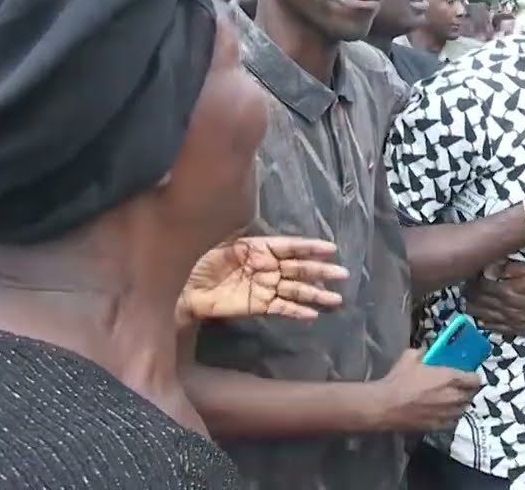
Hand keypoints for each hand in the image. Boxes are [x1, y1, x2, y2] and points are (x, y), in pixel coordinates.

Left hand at [178, 236, 346, 324]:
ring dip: (315, 294)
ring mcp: (264, 287)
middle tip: (342, 274)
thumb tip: (251, 210)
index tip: (331, 249)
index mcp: (259, 248)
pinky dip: (297, 311)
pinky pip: (282, 308)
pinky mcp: (258, 306)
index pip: (290, 246)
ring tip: (335, 299)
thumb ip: (240, 232)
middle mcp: (266, 267)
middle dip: (320, 271)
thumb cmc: (198, 260)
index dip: (310, 248)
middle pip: (299, 269)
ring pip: (296, 290)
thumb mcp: (218, 240)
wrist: (182, 289)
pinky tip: (312, 314)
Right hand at [375, 348, 479, 430]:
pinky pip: (452, 422)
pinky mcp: (439, 427)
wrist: (385, 406)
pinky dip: (451, 417)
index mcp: (450, 377)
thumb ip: (423, 352)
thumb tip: (426, 351)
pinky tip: (443, 413)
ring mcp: (447, 413)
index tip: (468, 375)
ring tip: (451, 400)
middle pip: (471, 395)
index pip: (474, 379)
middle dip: (467, 390)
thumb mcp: (409, 357)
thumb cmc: (399, 380)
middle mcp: (453, 396)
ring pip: (463, 409)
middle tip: (459, 387)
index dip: (473, 377)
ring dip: (460, 404)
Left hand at [466, 262, 524, 336]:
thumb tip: (488, 269)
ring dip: (474, 310)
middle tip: (464, 289)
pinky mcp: (521, 330)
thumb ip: (508, 269)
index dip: (472, 281)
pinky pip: (498, 329)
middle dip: (470, 296)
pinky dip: (487, 324)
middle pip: (481, 303)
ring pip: (486, 317)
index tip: (468, 276)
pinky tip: (482, 321)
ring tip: (467, 304)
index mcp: (508, 291)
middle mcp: (507, 308)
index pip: (482, 286)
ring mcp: (513, 321)